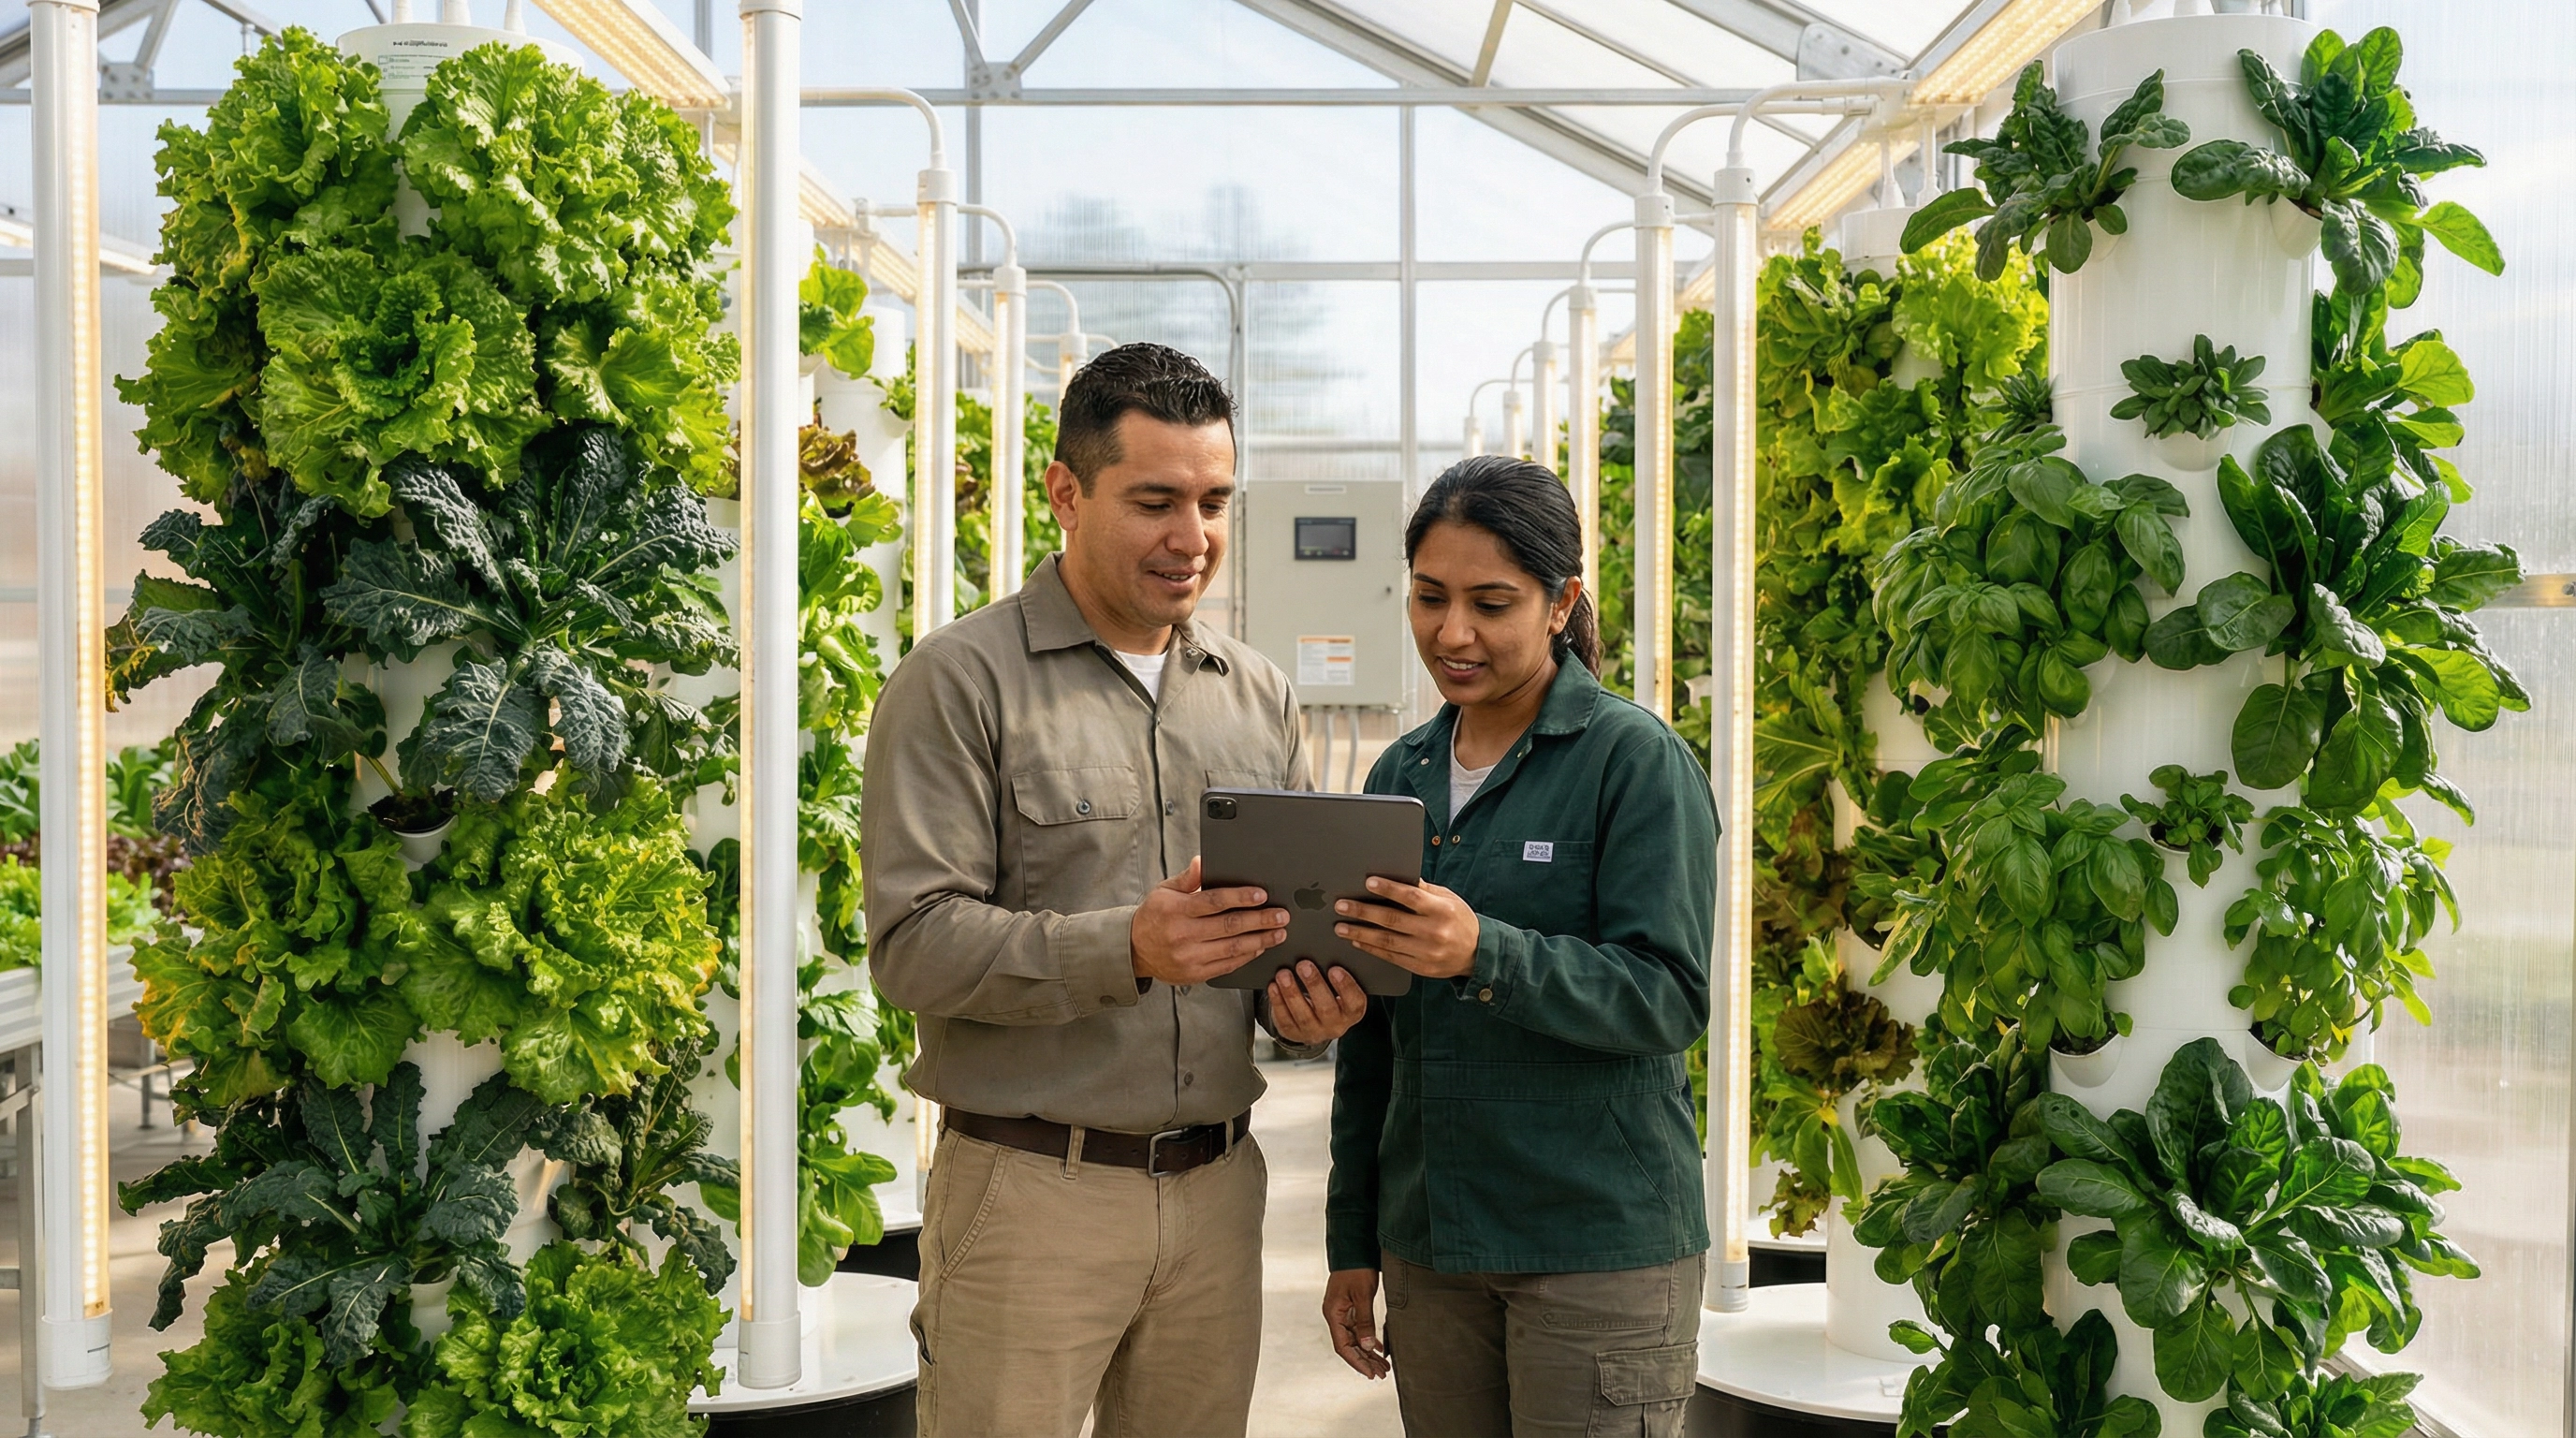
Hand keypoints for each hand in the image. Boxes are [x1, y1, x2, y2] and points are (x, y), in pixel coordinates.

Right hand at [1131, 857, 1288, 985]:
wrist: (1134, 950)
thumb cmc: (1154, 916)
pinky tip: (1260, 948)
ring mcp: (1189, 957)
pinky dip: (1247, 956)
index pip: (1214, 901)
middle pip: (1229, 926)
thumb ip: (1187, 878)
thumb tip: (1202, 861)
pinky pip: (1227, 965)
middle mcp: (1182, 935)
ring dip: (1260, 940)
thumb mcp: (1165, 891)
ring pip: (1233, 948)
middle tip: (1281, 915)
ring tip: (1279, 933)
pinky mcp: (1195, 974)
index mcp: (1176, 910)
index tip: (1262, 895)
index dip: (1240, 897)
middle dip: (1260, 920)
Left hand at [1266, 960, 1369, 1044]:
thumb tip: (1325, 952)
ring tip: (1283, 974)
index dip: (1346, 986)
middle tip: (1304, 965)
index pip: (1354, 1002)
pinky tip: (1274, 986)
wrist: (1314, 1021)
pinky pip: (1285, 1019)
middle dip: (1314, 985)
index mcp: (1351, 1012)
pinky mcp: (1293, 1033)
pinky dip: (1278, 1002)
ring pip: (1303, 1015)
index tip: (1334, 969)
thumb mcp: (1339, 989)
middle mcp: (1335, 1026)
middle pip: (1326, 1008)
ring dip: (1292, 993)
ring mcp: (1313, 1032)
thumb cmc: (1329, 996)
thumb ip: (1337, 976)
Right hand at [1323, 1268, 1388, 1379]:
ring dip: (1368, 1352)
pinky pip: (1358, 1329)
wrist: (1354, 1247)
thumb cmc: (1356, 1268)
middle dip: (1365, 1361)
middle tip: (1382, 1373)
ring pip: (1355, 1339)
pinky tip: (1378, 1348)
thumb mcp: (1362, 1295)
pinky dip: (1368, 1339)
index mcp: (1333, 1314)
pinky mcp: (1350, 1307)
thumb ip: (1364, 1322)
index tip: (1371, 1374)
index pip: (1343, 1347)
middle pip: (1349, 1345)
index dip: (1357, 1362)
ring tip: (1383, 1365)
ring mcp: (1342, 1312)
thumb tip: (1367, 1346)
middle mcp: (1335, 1315)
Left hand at [1334, 877, 1479, 979]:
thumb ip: (1424, 890)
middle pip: (1392, 920)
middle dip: (1363, 912)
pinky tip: (1357, 942)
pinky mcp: (1420, 967)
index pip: (1411, 897)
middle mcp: (1434, 931)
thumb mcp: (1448, 899)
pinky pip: (1391, 957)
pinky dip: (1371, 949)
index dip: (1389, 889)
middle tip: (1341, 906)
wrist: (1478, 953)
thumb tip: (1397, 876)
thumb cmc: (1460, 920)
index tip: (1368, 882)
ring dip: (1360, 933)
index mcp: (1442, 909)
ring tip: (1341, 927)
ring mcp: (1426, 952)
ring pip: (1387, 941)